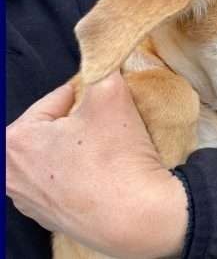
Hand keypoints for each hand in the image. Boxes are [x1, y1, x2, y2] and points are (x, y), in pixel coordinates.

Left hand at [6, 71, 187, 258]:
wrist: (138, 217)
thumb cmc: (116, 156)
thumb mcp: (111, 95)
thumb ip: (102, 69)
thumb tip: (105, 60)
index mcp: (14, 143)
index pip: (53, 101)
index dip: (82, 93)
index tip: (103, 94)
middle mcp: (11, 176)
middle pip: (52, 130)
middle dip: (78, 121)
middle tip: (107, 121)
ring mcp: (31, 203)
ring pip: (58, 157)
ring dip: (80, 148)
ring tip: (108, 148)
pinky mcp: (52, 221)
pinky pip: (66, 183)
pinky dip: (82, 174)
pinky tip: (104, 174)